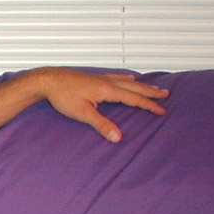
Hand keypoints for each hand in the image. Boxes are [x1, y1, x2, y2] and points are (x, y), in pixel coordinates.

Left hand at [35, 67, 168, 142]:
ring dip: (141, 85)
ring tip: (153, 87)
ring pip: (127, 81)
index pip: (134, 99)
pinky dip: (127, 79)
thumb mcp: (82, 113)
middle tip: (166, 94)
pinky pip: (116, 77)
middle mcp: (107, 82)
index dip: (149, 105)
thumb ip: (101, 125)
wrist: (48, 80)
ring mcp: (101, 78)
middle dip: (151, 92)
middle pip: (135, 87)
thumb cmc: (63, 96)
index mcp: (108, 90)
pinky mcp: (93, 78)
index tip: (162, 111)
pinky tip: (128, 78)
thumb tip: (118, 137)